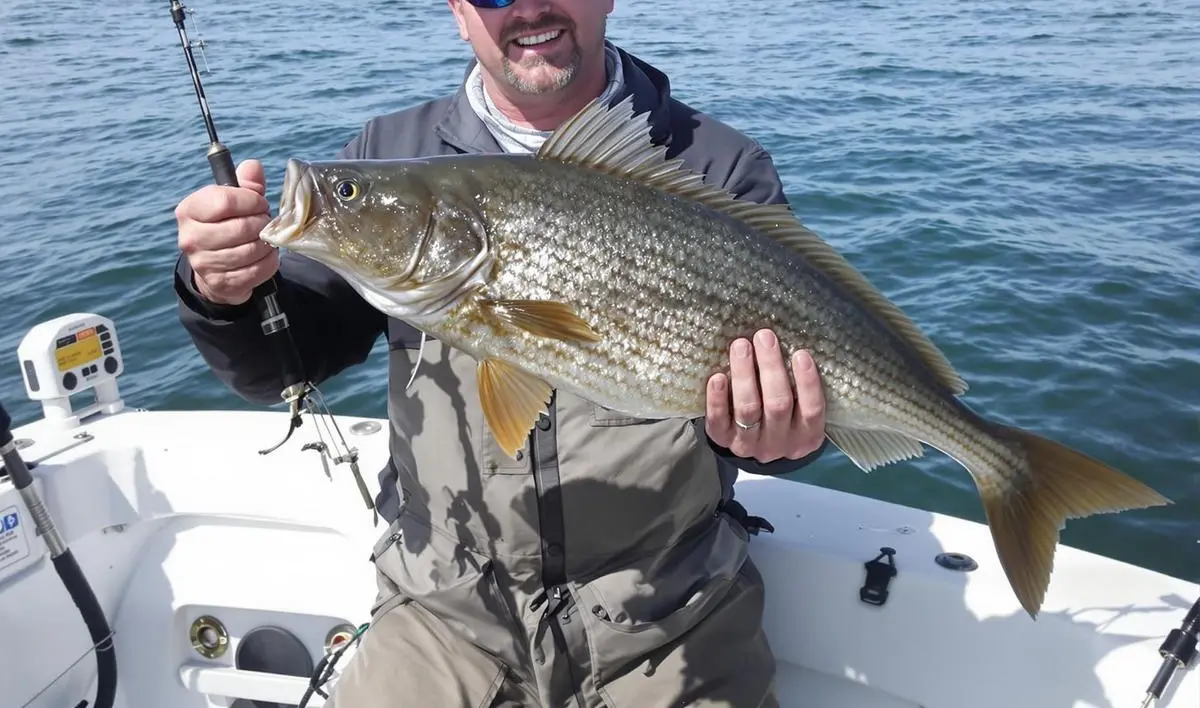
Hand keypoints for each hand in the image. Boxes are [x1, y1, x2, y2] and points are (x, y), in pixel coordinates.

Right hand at [175, 159, 277, 305]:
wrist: (215, 266)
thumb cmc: (226, 223)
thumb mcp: (234, 199)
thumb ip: (246, 183)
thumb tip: (254, 167)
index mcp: (189, 210)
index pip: (224, 201)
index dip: (251, 201)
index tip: (260, 203)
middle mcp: (190, 237)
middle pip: (241, 228)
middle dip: (262, 223)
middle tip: (264, 223)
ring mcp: (203, 263)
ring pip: (250, 250)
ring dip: (267, 243)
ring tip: (265, 238)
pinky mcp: (219, 283)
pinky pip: (256, 271)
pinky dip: (269, 262)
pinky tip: (266, 255)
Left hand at [705, 329, 825, 462]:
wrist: (754, 443)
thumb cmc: (782, 413)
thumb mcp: (799, 407)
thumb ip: (798, 384)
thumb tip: (789, 342)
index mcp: (806, 435)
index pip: (812, 410)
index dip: (807, 382)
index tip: (800, 354)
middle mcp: (779, 443)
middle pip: (777, 405)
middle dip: (771, 368)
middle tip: (764, 337)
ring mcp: (750, 444)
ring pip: (748, 409)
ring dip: (744, 375)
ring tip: (741, 346)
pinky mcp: (724, 440)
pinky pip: (719, 421)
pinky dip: (718, 399)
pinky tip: (717, 377)